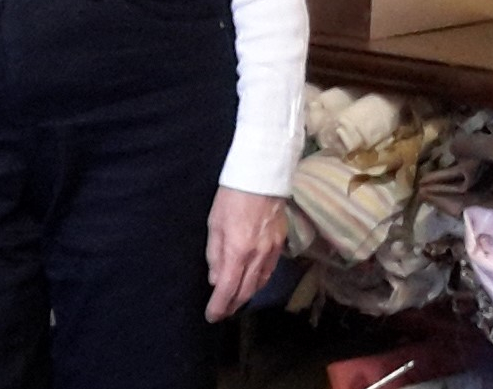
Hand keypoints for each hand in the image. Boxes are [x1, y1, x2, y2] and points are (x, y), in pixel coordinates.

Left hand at [204, 186, 285, 321]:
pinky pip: (270, 270)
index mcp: (237, 251)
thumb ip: (215, 254)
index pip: (227, 289)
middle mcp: (257, 256)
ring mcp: (272, 251)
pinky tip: (253, 282)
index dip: (219, 306)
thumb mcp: (214, 224)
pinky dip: (260, 282)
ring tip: (236, 301)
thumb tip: (215, 279)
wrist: (261, 176)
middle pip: (245, 291)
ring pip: (260, 283)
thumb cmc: (231, 196)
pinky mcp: (281, 243)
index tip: (212, 316)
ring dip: (246, 296)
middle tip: (222, 312)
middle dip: (232, 305)